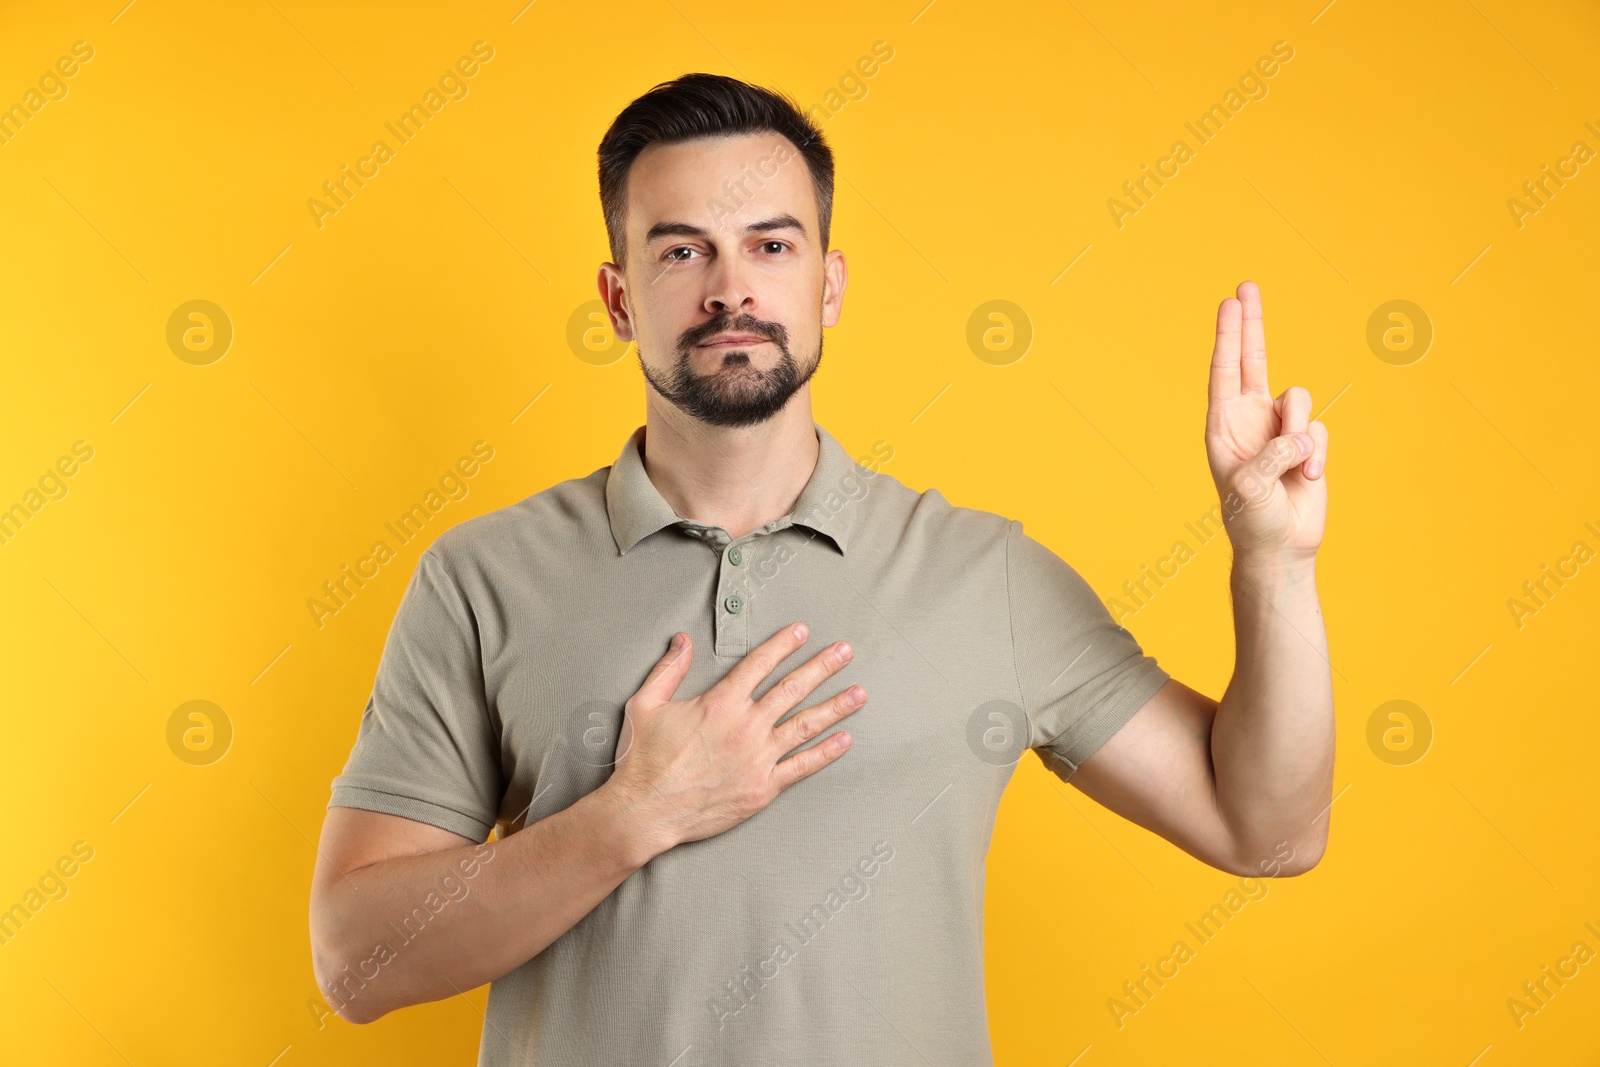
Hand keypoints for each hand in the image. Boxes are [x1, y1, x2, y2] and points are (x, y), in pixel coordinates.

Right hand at [605, 622, 865, 851]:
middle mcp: (746, 726)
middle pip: (793, 688)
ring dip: (835, 707)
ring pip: (806, 725)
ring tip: (858, 694)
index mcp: (720, 703)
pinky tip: (844, 740)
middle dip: (822, 667)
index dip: (783, 644)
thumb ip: (668, 670)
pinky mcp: (763, 787)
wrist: (646, 810)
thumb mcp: (646, 705)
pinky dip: (825, 753)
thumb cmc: (643, 760)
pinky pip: (802, 767)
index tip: (802, 632)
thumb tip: (682, 641)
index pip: (759, 664)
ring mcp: (758, 758)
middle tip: (844, 652)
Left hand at [1205, 281, 1328, 563]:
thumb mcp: (1250, 492)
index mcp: (1223, 426)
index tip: (1228, 303)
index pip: (1224, 370)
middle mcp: (1249, 420)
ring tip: (1294, 471)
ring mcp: (1279, 430)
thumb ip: (1270, 458)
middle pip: (1253, 359)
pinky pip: (1320, 430)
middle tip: (1246, 286)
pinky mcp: (1306, 443)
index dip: (1228, 336)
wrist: (1281, 548)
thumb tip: (1298, 437)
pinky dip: (1317, 456)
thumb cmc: (1253, 522)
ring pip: (1300, 400)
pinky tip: (1306, 481)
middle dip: (1251, 323)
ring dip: (1301, 434)